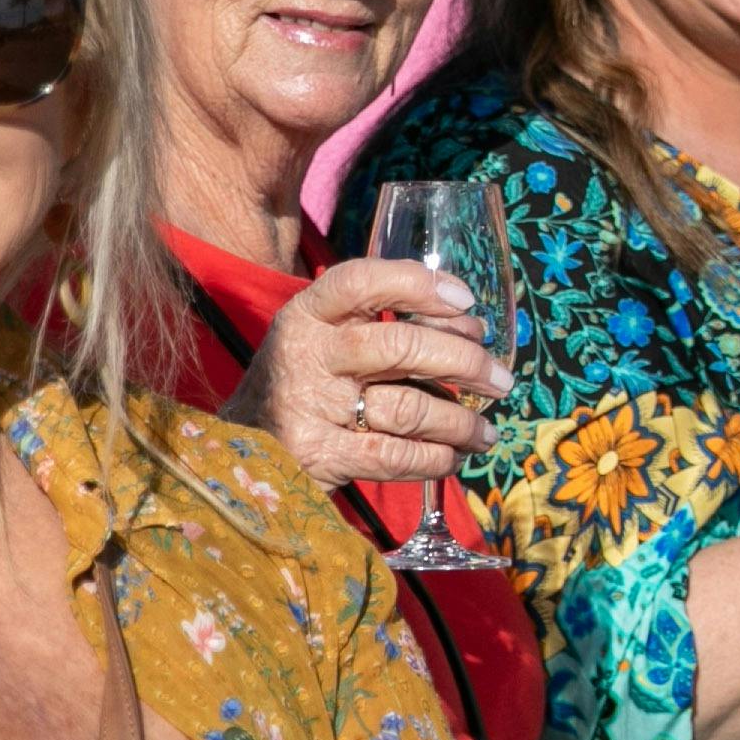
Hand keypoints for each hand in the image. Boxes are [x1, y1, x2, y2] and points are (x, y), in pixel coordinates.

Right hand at [237, 257, 504, 490]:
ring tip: (485, 432)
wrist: (238, 449)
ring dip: (460, 421)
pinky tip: (452, 457)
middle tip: (502, 381)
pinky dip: (433, 458)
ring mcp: (310, 406)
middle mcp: (307, 353)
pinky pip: (393, 455)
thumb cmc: (304, 384)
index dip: (418, 285)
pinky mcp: (316, 456)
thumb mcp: (324, 338)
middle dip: (465, 363)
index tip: (465, 300)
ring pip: (407, 407)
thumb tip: (473, 333)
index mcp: (308, 313)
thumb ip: (384, 325)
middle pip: (400, 347)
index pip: (361, 281)